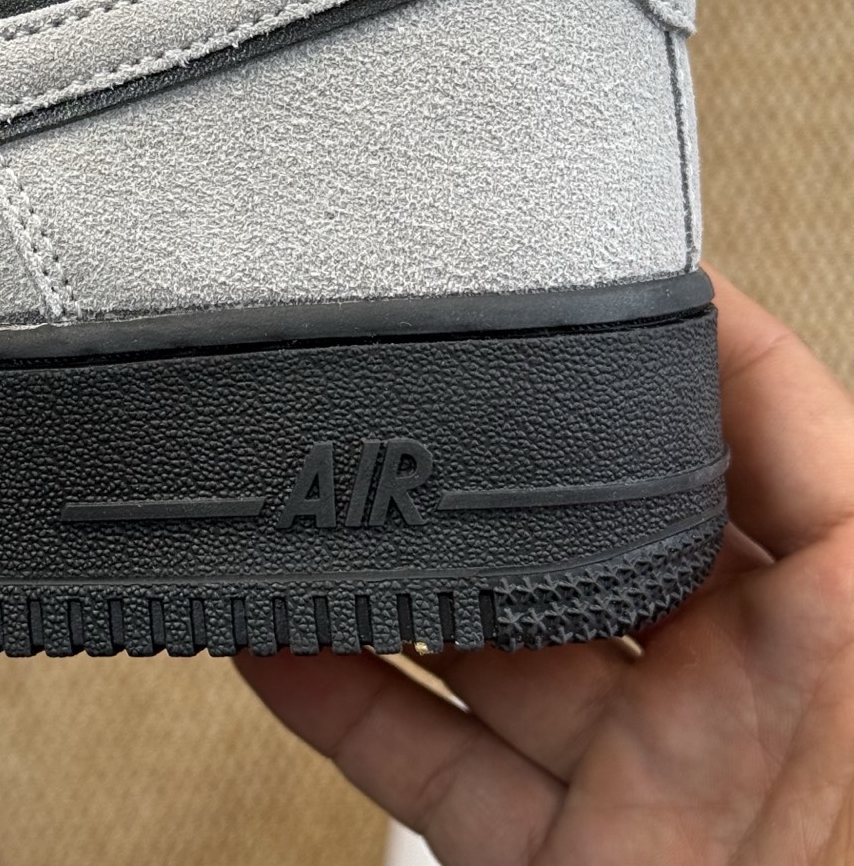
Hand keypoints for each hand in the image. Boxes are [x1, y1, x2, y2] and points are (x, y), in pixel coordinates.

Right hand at [238, 268, 853, 863]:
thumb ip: (834, 518)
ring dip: (390, 583)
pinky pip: (432, 759)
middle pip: (587, 531)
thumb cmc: (849, 859)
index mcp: (834, 628)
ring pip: (485, 642)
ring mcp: (637, 778)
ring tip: (314, 513)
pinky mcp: (560, 858)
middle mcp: (731, 693)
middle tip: (409, 403)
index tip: (581, 271)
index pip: (755, 434)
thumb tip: (745, 333)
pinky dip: (345, 704)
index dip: (675, 342)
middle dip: (495, 468)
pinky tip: (280, 645)